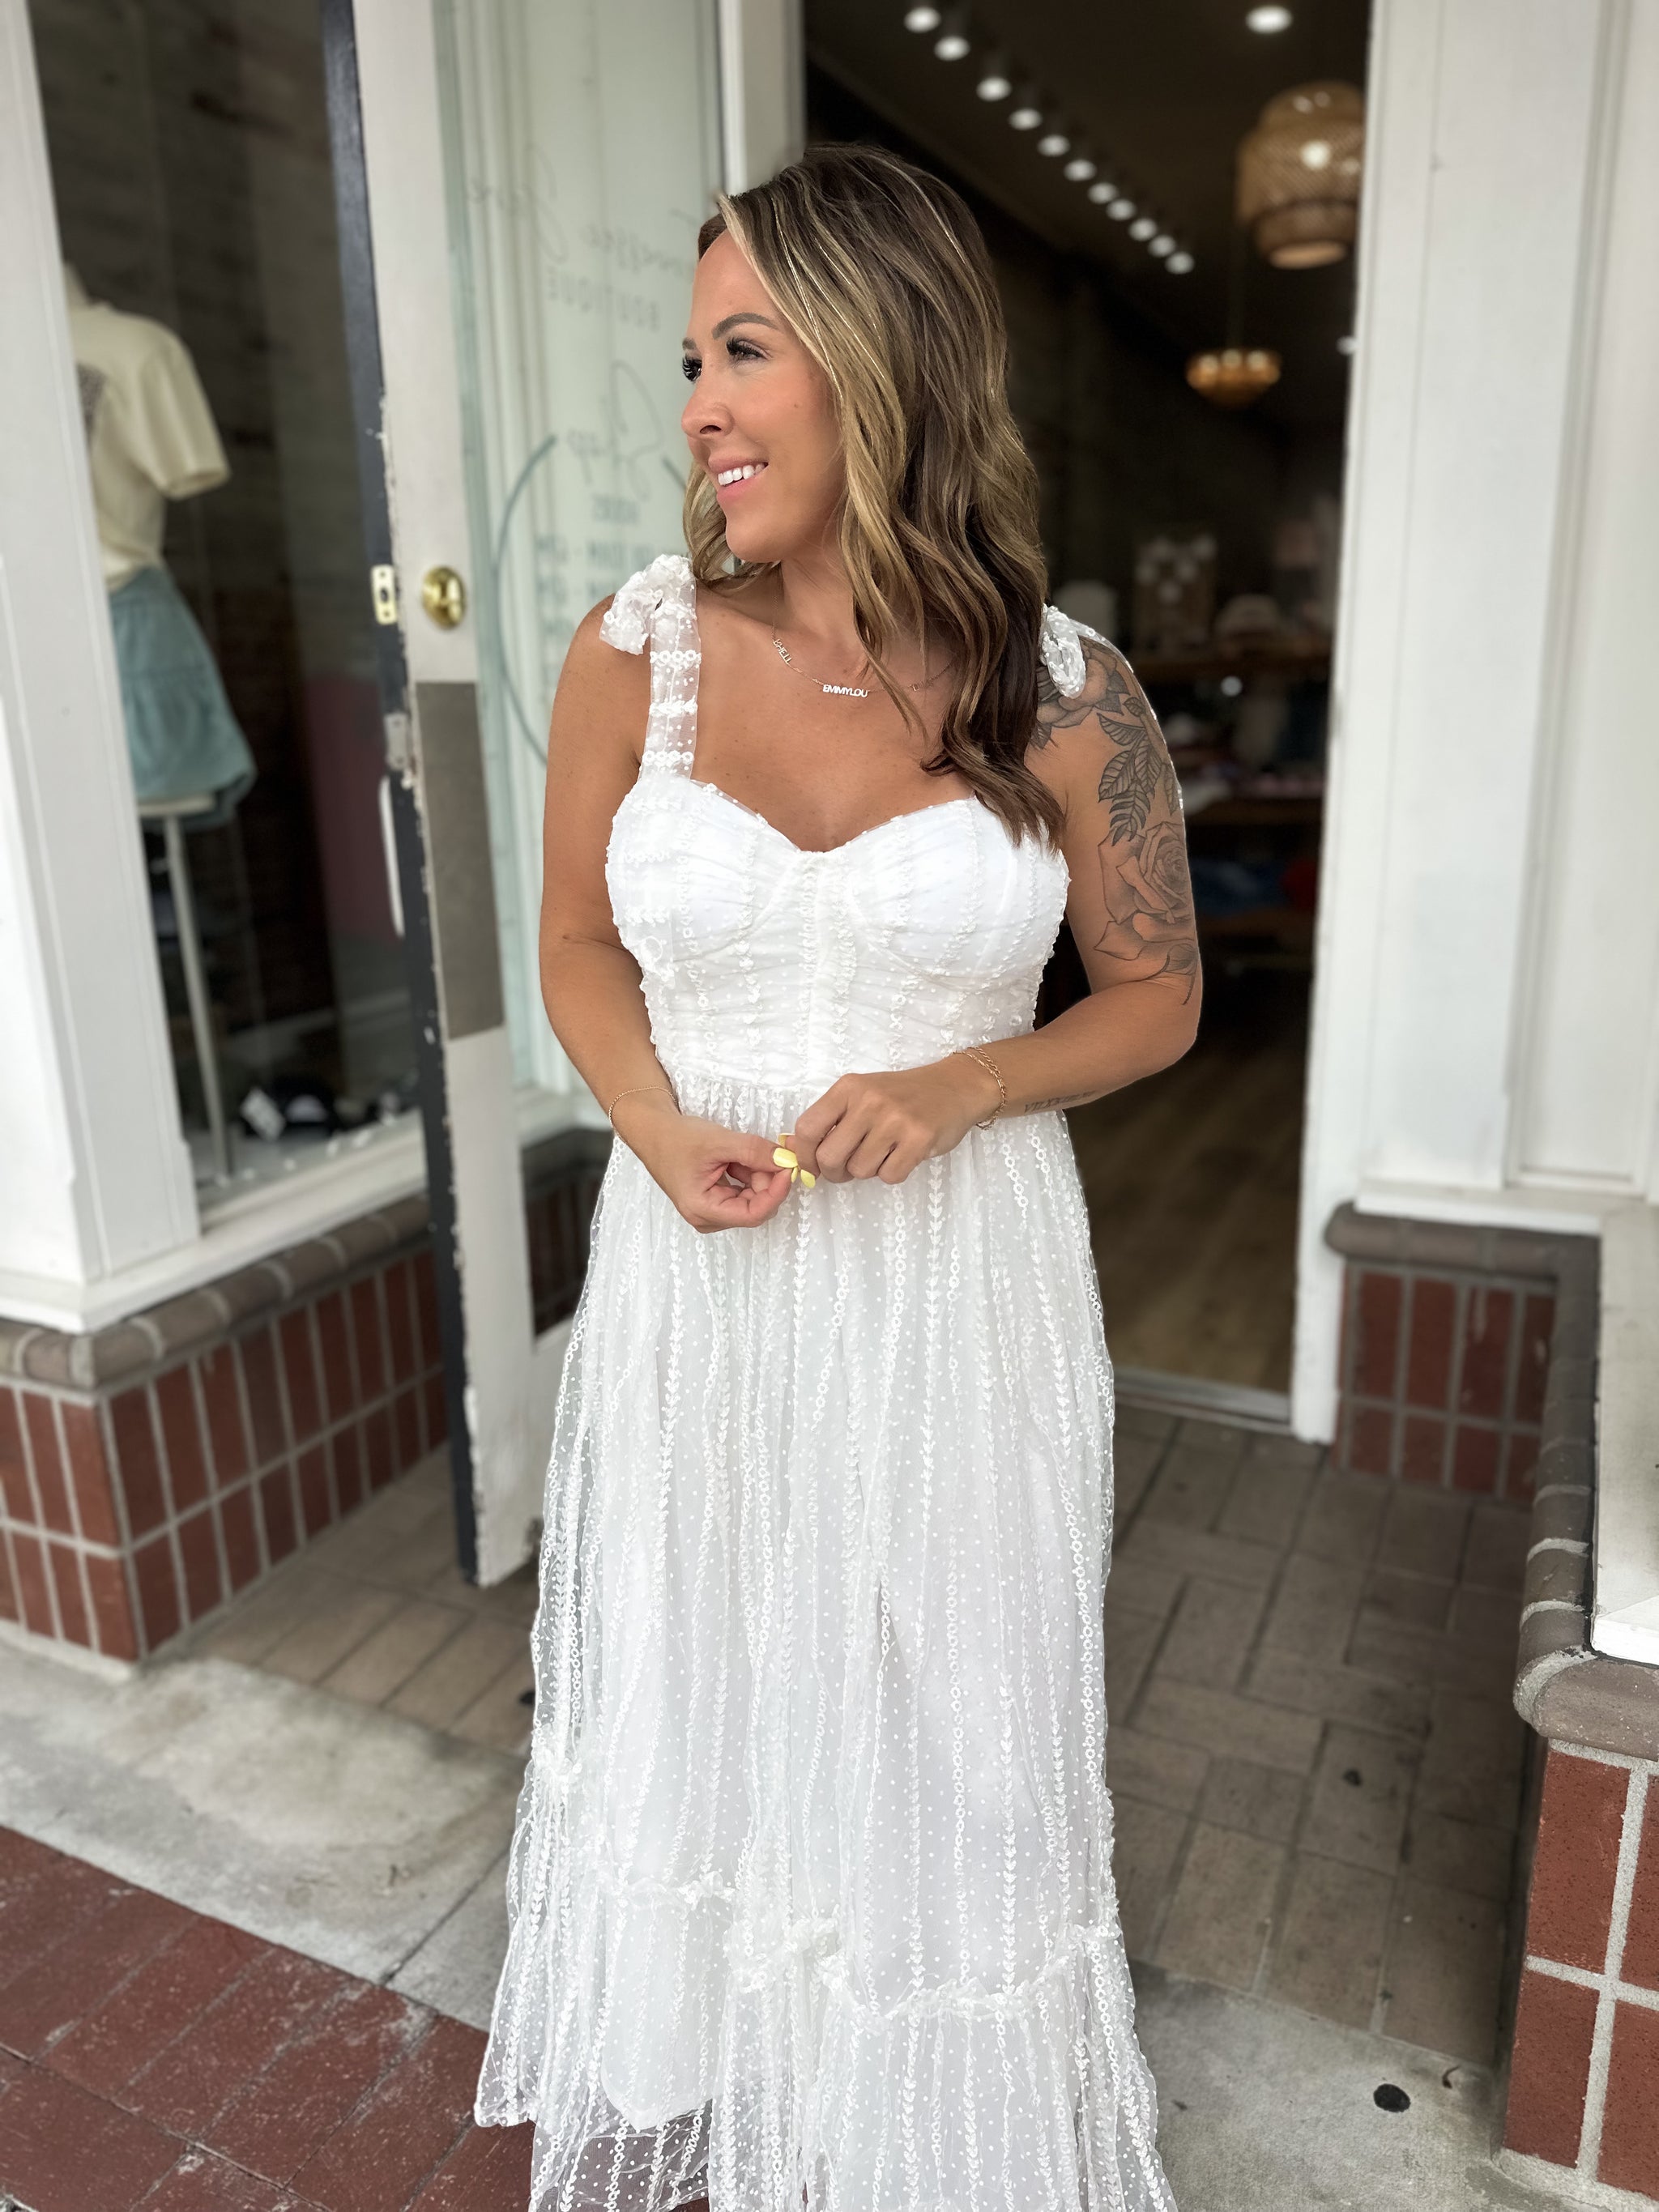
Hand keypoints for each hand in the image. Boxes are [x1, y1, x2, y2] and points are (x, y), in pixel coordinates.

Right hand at [611, 1093, 795, 1231]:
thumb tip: (786, 1160)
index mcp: (702, 1210)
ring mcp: (712, 1210)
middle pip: (754, 1207)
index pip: (753, 1214)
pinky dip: (751, 1174)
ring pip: (752, 1198)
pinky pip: (744, 1192)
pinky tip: (740, 1157)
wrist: (654, 1131)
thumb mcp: (719, 1141)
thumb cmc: (676, 1138)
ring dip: (759, 1175)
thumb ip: (754, 1151)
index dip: (776, 1192)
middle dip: (768, 1180)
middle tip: (774, 1152)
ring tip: (749, 1150)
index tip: (787, 1168)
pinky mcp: (716, 1200)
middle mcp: (707, 1217)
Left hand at [791, 1055, 1001, 1184]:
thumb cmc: (901, 1095)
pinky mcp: (919, 1139)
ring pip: (860, 1170)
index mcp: (848, 1087)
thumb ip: (829, 1120)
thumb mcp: (861, 1095)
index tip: (813, 1165)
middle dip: (835, 1172)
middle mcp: (869, 1101)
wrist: (954, 1087)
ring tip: (882, 1152)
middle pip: (829, 1158)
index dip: (804, 1156)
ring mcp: (895, 1120)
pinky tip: (902, 1154)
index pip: (807, 1129)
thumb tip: (789, 1149)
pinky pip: (889, 1176)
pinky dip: (892, 1173)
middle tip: (848, 1167)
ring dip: (868, 1171)